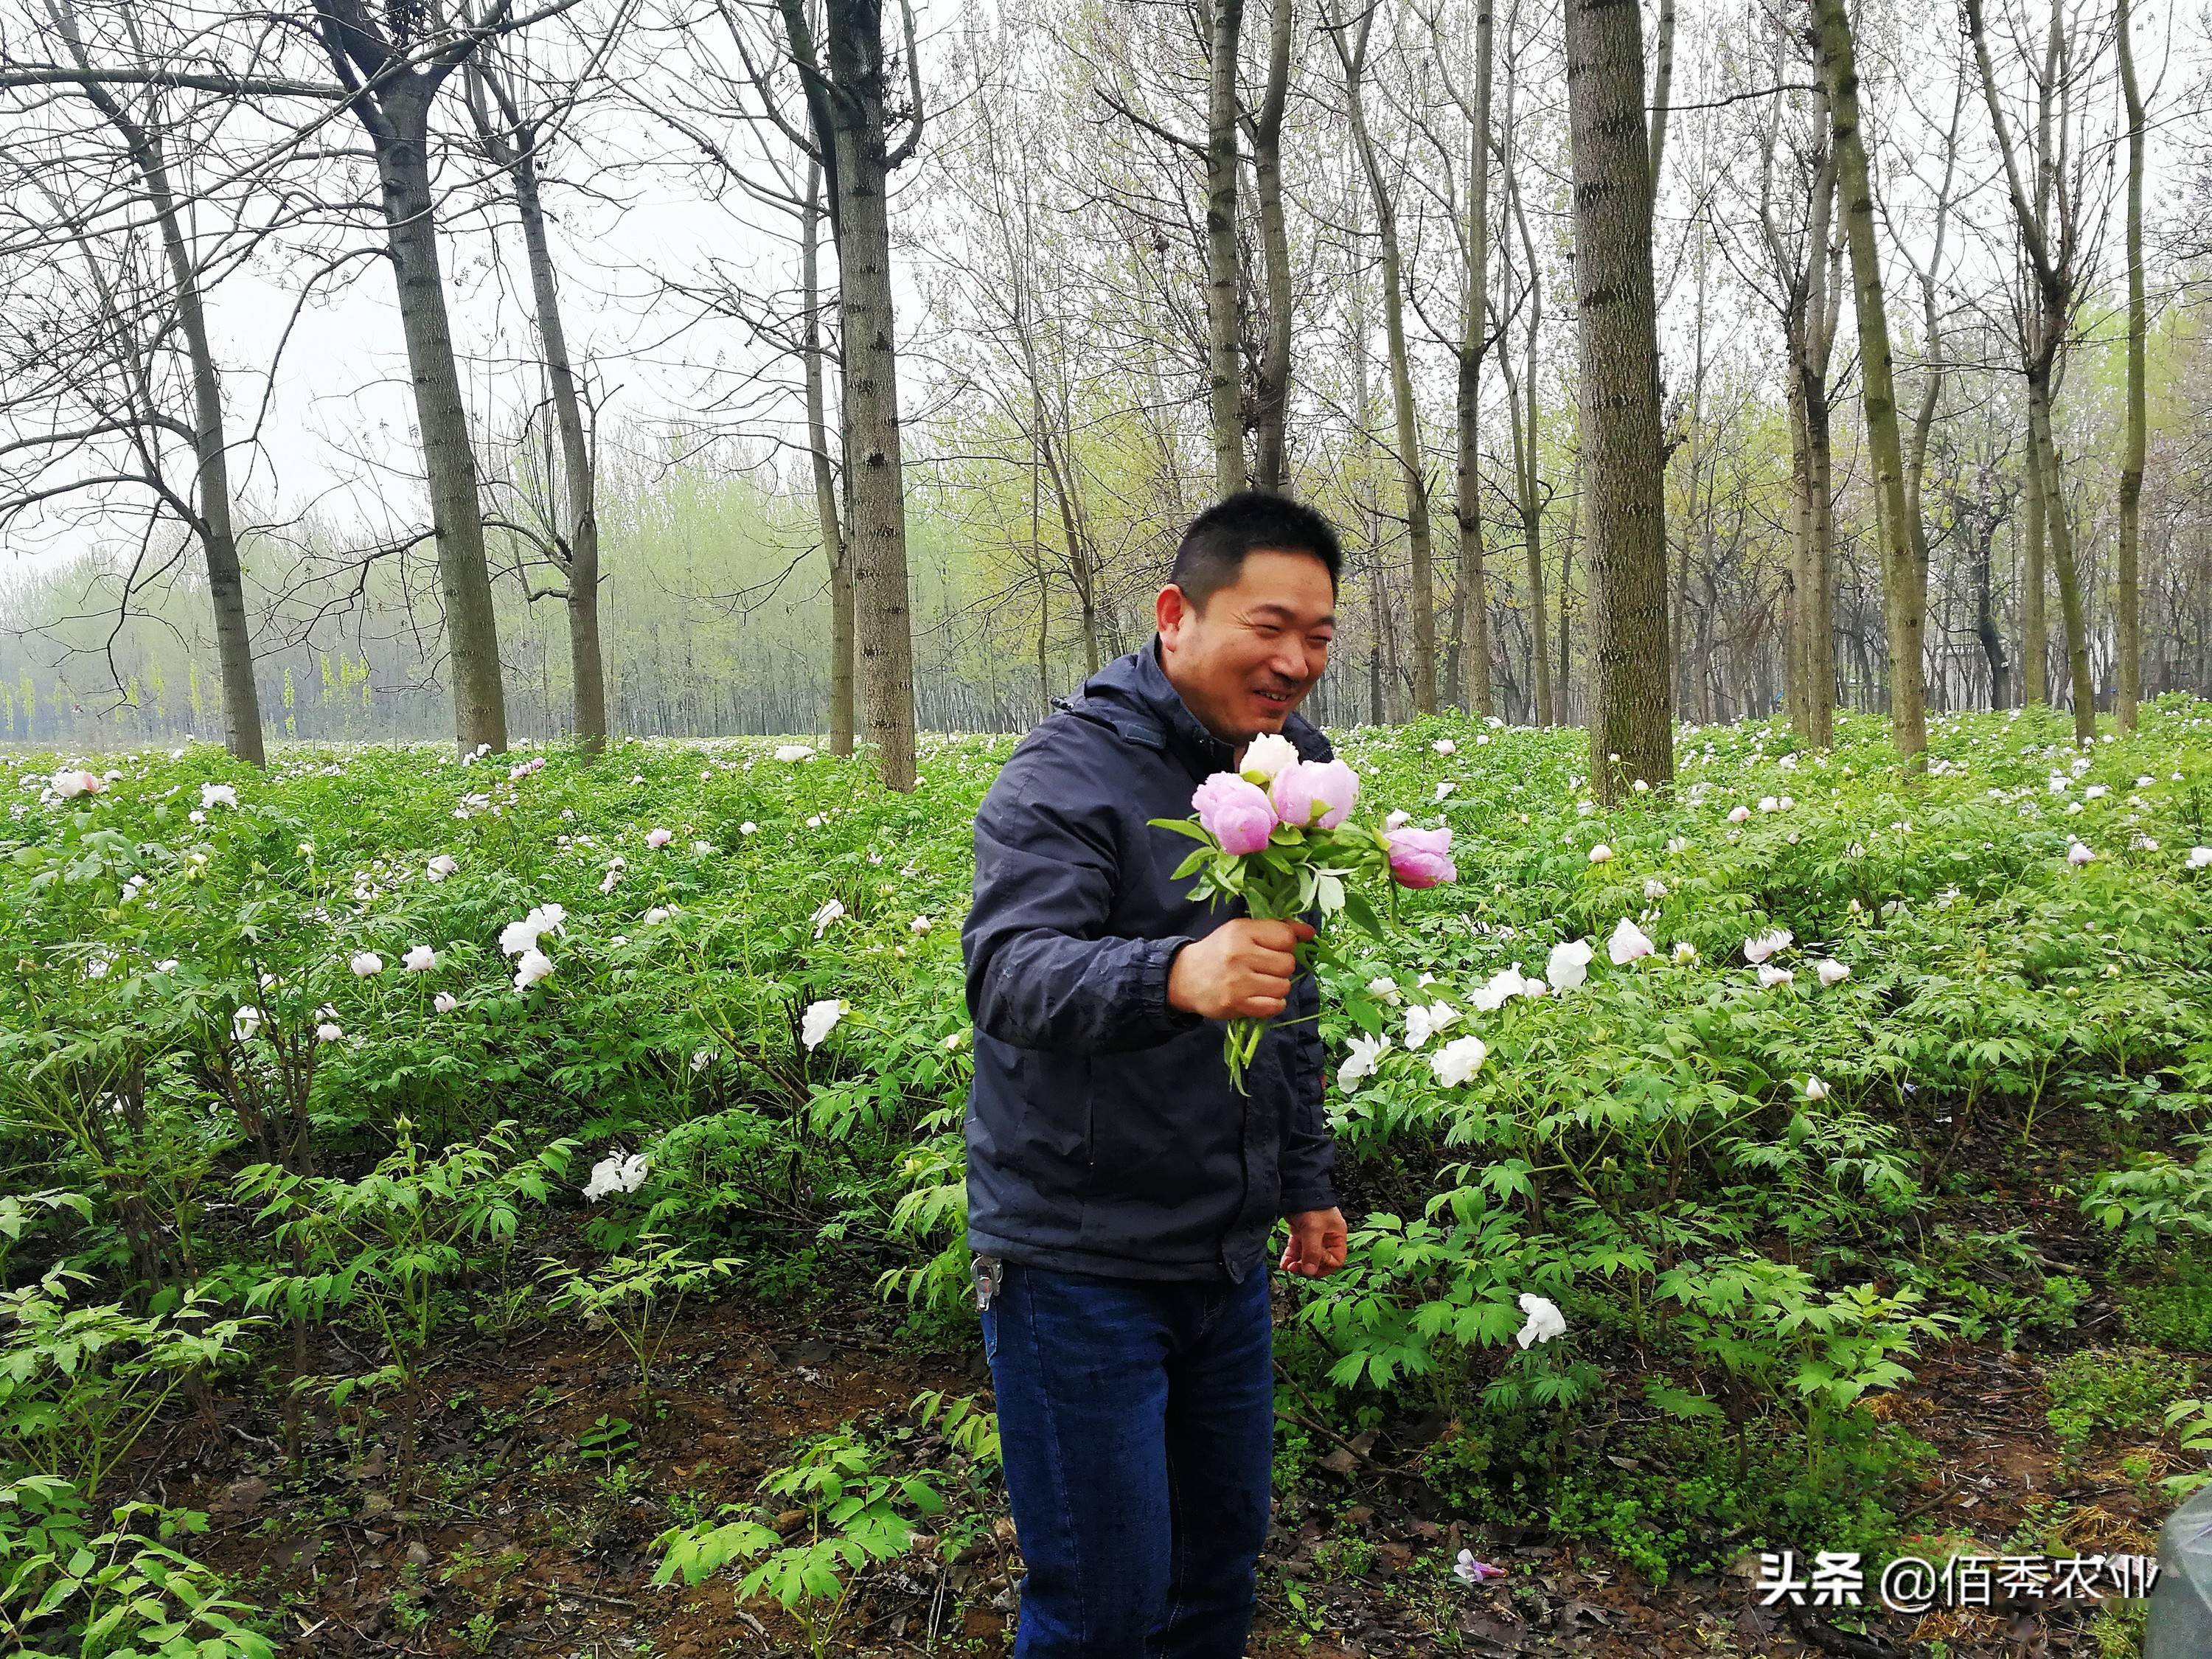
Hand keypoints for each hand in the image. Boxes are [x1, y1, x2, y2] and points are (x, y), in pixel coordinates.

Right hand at [1167, 917, 1316, 1020]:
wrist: (1184, 977)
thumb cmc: (1219, 951)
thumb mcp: (1242, 931)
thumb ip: (1276, 929)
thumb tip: (1309, 932)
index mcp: (1241, 931)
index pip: (1286, 937)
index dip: (1287, 945)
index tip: (1274, 949)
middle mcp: (1239, 954)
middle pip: (1288, 964)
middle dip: (1281, 967)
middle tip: (1265, 968)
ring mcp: (1238, 981)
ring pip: (1283, 986)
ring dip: (1277, 987)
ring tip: (1261, 983)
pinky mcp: (1236, 1004)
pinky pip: (1274, 1006)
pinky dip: (1273, 1004)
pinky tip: (1260, 997)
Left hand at [1278, 1207, 1346, 1277]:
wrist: (1296, 1189)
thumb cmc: (1312, 1204)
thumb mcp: (1314, 1229)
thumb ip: (1312, 1251)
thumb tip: (1310, 1271)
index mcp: (1337, 1236)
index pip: (1335, 1260)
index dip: (1324, 1265)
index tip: (1311, 1266)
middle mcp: (1326, 1238)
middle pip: (1320, 1260)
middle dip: (1308, 1266)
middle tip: (1297, 1269)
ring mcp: (1313, 1236)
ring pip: (1306, 1256)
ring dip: (1297, 1264)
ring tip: (1289, 1267)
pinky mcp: (1301, 1233)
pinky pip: (1297, 1250)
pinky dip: (1291, 1257)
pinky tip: (1285, 1263)